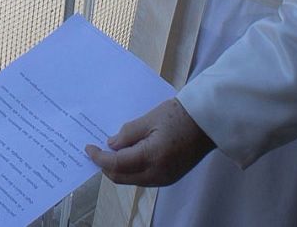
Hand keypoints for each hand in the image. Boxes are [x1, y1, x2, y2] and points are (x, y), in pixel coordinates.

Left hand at [85, 98, 215, 187]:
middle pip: (122, 177)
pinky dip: (131, 169)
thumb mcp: (149, 119)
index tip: (88, 148)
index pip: (116, 165)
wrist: (207, 121)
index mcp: (152, 158)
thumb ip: (127, 134)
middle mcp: (158, 174)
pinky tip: (127, 155)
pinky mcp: (170, 177)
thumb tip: (111, 145)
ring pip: (132, 180)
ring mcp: (165, 178)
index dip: (99, 158)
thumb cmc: (179, 115)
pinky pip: (143, 178)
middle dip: (106, 166)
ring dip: (118, 169)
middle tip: (96, 151)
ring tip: (110, 152)